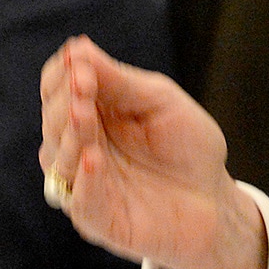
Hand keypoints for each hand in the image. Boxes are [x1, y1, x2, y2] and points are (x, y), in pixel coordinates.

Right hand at [39, 36, 266, 268]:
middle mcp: (79, 146)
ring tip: (83, 113)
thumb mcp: (159, 101)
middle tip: (82, 83)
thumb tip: (77, 48)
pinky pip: (79, 201)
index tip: (78, 60)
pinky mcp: (98, 220)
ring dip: (70, 134)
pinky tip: (92, 157)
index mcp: (91, 112)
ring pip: (58, 158)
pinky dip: (83, 179)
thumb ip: (119, 81)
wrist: (216, 201)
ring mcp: (84, 184)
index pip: (57, 88)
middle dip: (65, 100)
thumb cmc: (188, 147)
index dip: (63, 74)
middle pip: (52, 120)